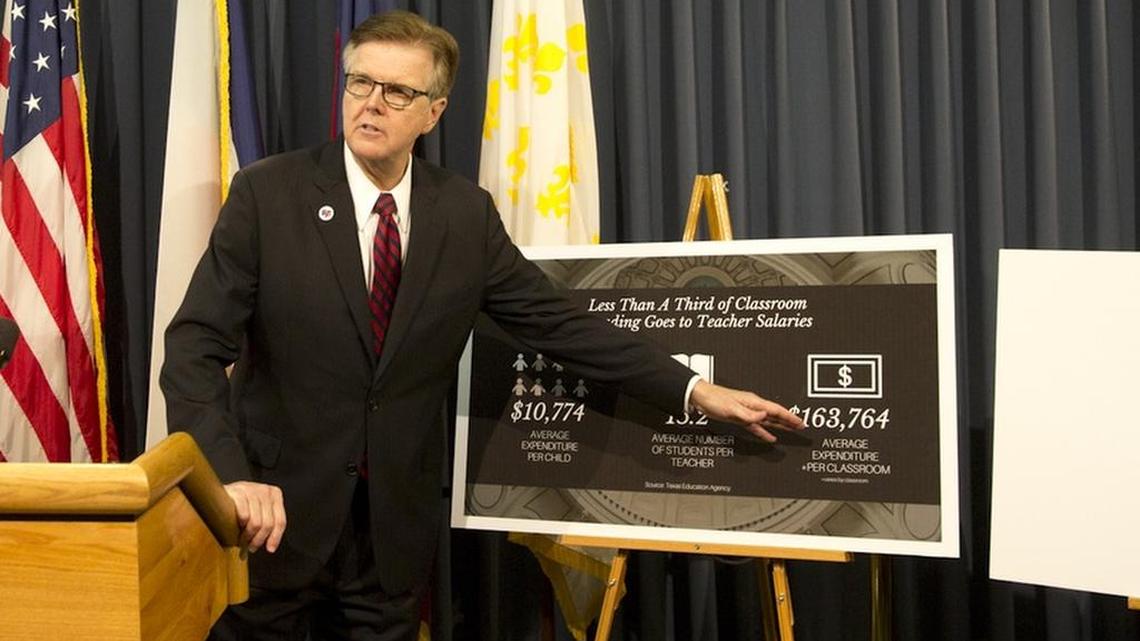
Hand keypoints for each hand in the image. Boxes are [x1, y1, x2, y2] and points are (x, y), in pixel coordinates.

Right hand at [224, 481, 286, 552]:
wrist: (217, 493)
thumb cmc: (241, 504)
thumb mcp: (259, 509)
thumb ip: (267, 521)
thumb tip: (271, 546)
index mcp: (275, 494)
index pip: (280, 521)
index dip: (275, 538)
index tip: (270, 549)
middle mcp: (265, 491)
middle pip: (268, 524)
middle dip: (258, 540)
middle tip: (251, 547)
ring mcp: (252, 490)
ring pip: (256, 523)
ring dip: (247, 536)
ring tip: (242, 539)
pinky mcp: (238, 493)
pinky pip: (243, 515)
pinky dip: (240, 525)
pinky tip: (235, 526)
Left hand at [689, 380, 803, 442]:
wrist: (701, 398)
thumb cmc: (714, 399)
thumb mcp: (732, 409)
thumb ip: (749, 415)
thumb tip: (764, 417)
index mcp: (753, 402)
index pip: (776, 410)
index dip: (789, 417)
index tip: (800, 422)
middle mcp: (753, 406)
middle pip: (775, 414)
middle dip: (789, 420)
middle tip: (802, 426)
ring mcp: (747, 412)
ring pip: (768, 420)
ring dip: (780, 425)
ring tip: (792, 430)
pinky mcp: (740, 418)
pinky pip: (757, 426)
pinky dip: (764, 431)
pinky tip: (770, 436)